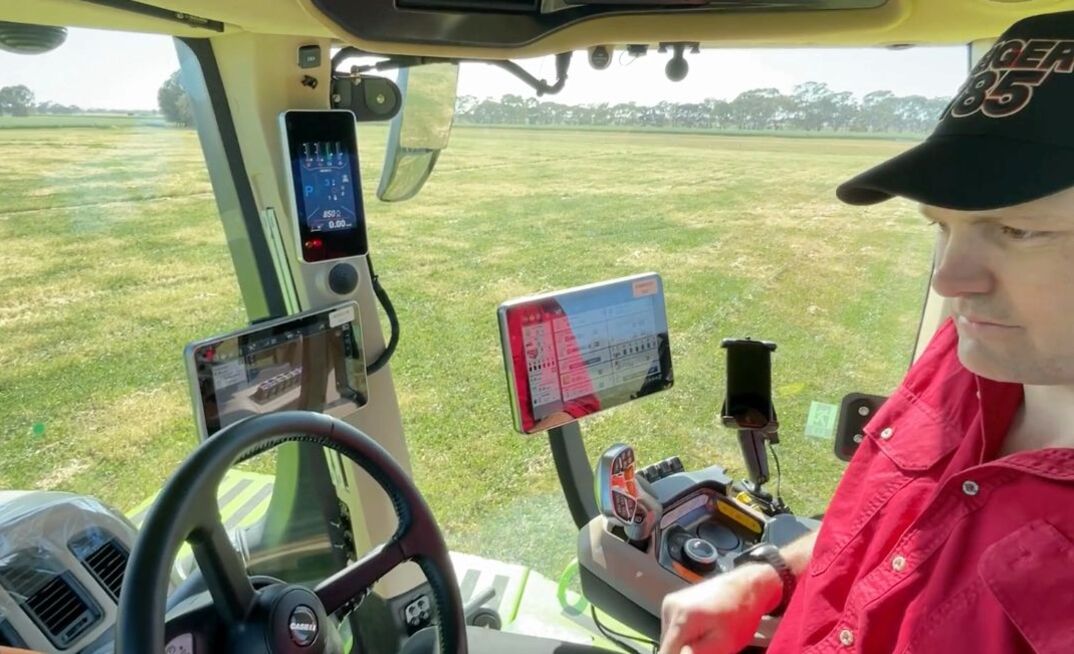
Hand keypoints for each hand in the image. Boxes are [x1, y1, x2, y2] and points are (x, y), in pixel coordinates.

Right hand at [658, 564, 779, 653]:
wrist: (746, 585)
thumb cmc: (740, 615)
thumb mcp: (724, 644)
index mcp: (681, 618)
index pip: (667, 653)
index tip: (701, 652)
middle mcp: (670, 608)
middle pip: (667, 646)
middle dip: (683, 652)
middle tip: (707, 648)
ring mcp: (670, 602)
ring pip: (670, 638)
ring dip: (683, 644)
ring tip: (706, 638)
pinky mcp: (672, 601)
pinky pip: (673, 628)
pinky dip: (684, 635)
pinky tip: (701, 631)